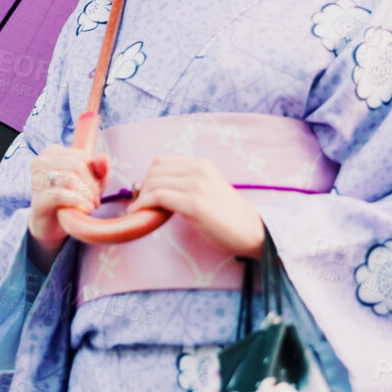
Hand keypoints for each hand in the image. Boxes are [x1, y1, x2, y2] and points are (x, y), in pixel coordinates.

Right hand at [27, 144, 107, 269]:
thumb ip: (100, 167)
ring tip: (90, 206)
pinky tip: (86, 209)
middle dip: (91, 186)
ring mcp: (36, 181)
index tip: (95, 190)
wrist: (55, 225)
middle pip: (77, 166)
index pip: (83, 157)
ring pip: (69, 179)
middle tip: (94, 200)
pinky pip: (59, 195)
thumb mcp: (92, 181)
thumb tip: (102, 157)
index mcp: (53, 152)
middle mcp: (41, 162)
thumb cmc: (73, 197)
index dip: (94, 175)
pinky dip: (77, 202)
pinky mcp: (38, 200)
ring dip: (85, 195)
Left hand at [126, 155, 266, 258]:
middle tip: (139, 203)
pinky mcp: (194, 203)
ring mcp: (197, 185)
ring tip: (139, 211)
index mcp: (202, 164)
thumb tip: (154, 188)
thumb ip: (186, 184)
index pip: (162, 161)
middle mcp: (199, 169)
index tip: (143, 192)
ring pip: (154, 183)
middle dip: (142, 187)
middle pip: (155, 170)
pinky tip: (139, 214)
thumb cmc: (228, 216)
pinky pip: (158, 197)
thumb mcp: (207, 189)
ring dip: (141, 197)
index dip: (148, 176)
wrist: (251, 230)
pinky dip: (143, 205)